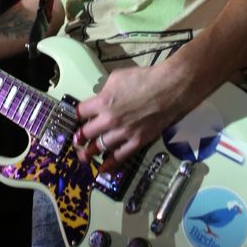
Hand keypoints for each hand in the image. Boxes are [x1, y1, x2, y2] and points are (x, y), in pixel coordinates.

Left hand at [73, 62, 187, 170]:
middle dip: (80, 137)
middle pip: (87, 132)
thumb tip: (101, 98)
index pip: (81, 112)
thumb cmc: (145, 79)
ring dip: (90, 152)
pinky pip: (120, 156)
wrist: (169, 89)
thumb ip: (105, 91)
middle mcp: (109, 120)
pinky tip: (103, 168)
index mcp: (102, 102)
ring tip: (84, 156)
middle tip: (77, 140)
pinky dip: (110, 164)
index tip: (78, 119)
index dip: (78, 115)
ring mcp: (123, 133)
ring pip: (100, 146)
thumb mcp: (117, 78)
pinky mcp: (137, 141)